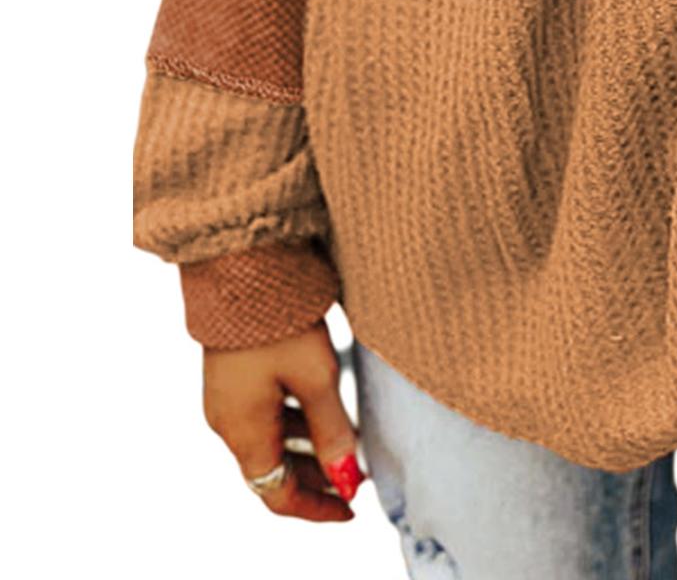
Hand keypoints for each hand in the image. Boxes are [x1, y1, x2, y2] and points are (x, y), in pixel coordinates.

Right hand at [202, 318, 364, 520]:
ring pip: (269, 441)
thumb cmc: (280, 317)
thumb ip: (333, 432)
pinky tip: (325, 407)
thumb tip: (348, 481)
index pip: (277, 495)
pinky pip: (262, 414)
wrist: (241, 261)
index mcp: (242, 432)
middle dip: (315, 479)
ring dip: (307, 449)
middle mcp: (227, 422)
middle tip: (358, 476)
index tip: (352, 507)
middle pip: (272, 470)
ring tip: (350, 441)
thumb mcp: (317, 377)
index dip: (316, 508)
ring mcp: (226, 397)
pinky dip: (294, 422)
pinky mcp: (231, 374)